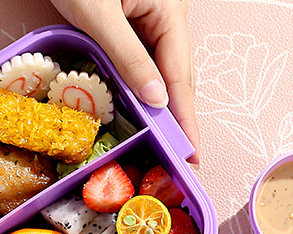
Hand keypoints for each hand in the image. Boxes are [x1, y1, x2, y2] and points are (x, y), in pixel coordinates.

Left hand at [49, 0, 198, 162]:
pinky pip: (143, 60)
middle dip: (179, 119)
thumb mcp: (98, 14)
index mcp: (169, 10)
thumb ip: (127, 57)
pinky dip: (143, 88)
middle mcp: (167, 15)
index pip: (180, 76)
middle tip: (183, 159)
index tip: (193, 153)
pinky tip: (144, 111)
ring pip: (160, 70)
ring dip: (162, 107)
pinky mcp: (133, 20)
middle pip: (176, 76)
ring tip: (168, 143)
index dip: (186, 118)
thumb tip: (156, 100)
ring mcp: (152, 17)